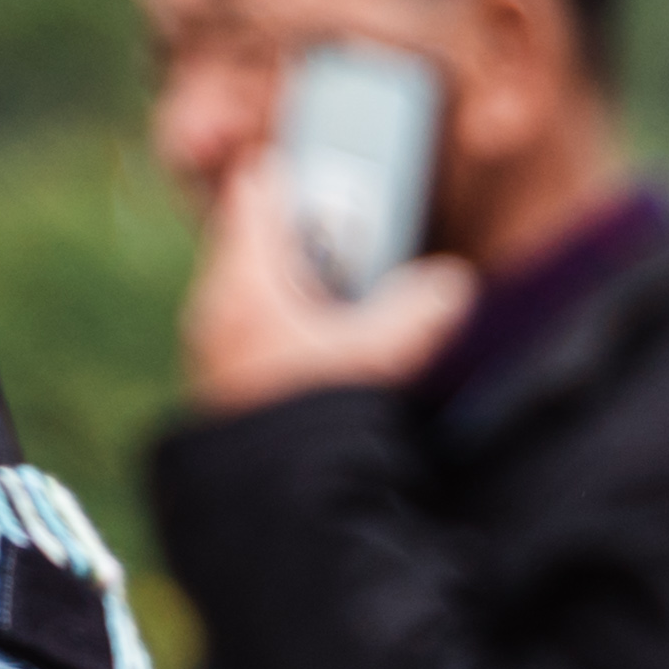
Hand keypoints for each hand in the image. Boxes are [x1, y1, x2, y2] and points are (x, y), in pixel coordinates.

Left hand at [181, 152, 477, 414]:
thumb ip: (418, 310)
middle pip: (255, 241)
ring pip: (255, 292)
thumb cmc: (312, 418)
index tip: (323, 166)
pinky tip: (328, 357)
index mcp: (244, 282)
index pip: (255, 193)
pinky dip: (291, 329)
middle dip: (304, 234)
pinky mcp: (227, 388)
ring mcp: (216, 350)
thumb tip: (452, 283)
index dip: (291, 171)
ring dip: (300, 288)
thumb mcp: (378, 355)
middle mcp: (218, 309)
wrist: (271, 502)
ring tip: (347, 302)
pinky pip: (256, 335)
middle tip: (352, 237)